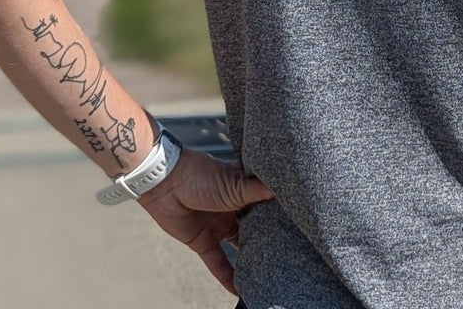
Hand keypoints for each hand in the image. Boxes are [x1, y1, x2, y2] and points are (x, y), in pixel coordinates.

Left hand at [137, 150, 274, 294]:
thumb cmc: (200, 174)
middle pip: (255, 228)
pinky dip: (227, 276)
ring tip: (267, 274)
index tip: (297, 228)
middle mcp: (234, 209)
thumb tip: (282, 187)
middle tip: (287, 255)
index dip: (280, 216)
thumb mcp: (235, 182)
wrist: (164, 182)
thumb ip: (258, 189)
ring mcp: (218, 226)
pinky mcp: (202, 241)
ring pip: (238, 247)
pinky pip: (217, 262)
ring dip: (250, 260)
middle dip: (268, 240)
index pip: (267, 206)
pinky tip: (238, 289)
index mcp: (244, 190)